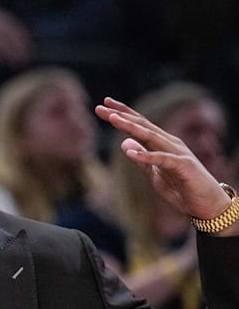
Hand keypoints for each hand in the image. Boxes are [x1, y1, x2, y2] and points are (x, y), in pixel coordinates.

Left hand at [95, 97, 229, 221]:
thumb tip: (123, 143)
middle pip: (142, 125)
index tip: (104, 104)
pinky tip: (130, 152)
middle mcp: (169, 143)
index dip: (122, 114)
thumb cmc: (181, 187)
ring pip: (151, 136)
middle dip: (121, 115)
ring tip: (113, 119)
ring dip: (131, 127)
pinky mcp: (183, 166)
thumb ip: (140, 159)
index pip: (139, 124)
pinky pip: (162, 159)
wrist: (206, 204)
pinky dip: (146, 155)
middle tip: (101, 107)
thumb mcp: (153, 173)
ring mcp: (177, 152)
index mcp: (161, 143)